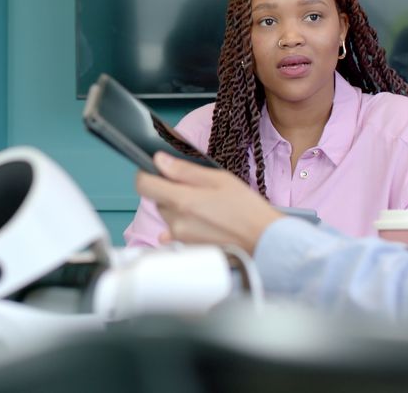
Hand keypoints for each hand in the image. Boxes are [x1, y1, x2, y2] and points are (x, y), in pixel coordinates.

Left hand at [135, 152, 282, 253]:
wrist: (264, 241)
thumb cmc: (247, 210)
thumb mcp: (219, 179)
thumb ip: (185, 170)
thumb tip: (160, 160)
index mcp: (182, 201)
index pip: (144, 185)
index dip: (146, 173)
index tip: (154, 169)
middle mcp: (176, 222)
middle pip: (157, 199)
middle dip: (169, 190)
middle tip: (195, 187)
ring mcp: (180, 237)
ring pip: (167, 214)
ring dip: (178, 207)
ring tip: (205, 204)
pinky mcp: (187, 247)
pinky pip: (173, 231)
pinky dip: (182, 223)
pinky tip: (201, 219)